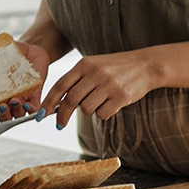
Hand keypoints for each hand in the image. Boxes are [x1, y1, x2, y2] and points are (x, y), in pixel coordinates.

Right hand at [0, 39, 49, 120]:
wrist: (31, 50)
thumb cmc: (9, 55)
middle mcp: (6, 99)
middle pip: (1, 116)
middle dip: (1, 114)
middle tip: (0, 106)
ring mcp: (20, 99)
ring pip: (17, 114)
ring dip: (15, 111)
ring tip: (14, 101)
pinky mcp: (34, 96)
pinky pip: (34, 109)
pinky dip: (31, 109)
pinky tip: (27, 103)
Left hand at [36, 50, 157, 128]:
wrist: (145, 65)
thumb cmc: (115, 68)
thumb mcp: (94, 66)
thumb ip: (77, 80)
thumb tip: (57, 103)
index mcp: (85, 64)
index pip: (60, 85)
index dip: (48, 101)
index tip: (42, 115)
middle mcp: (95, 73)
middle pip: (70, 100)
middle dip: (62, 116)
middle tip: (59, 125)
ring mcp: (108, 85)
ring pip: (87, 109)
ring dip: (89, 111)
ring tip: (99, 102)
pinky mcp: (120, 97)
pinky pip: (102, 114)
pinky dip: (103, 113)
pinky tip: (110, 104)